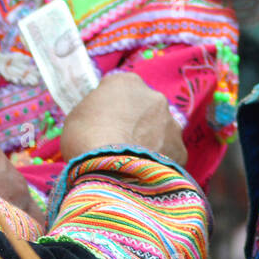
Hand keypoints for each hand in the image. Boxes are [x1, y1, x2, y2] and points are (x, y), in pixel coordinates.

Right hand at [60, 72, 187, 166]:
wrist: (109, 169)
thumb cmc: (84, 138)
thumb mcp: (77, 115)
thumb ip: (95, 109)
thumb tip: (102, 116)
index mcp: (128, 83)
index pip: (121, 90)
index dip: (111, 109)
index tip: (103, 124)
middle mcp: (156, 97)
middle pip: (145, 110)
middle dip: (135, 124)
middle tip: (118, 144)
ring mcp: (172, 124)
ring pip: (160, 132)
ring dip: (149, 142)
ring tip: (130, 163)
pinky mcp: (180, 149)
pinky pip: (168, 155)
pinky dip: (158, 163)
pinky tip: (142, 175)